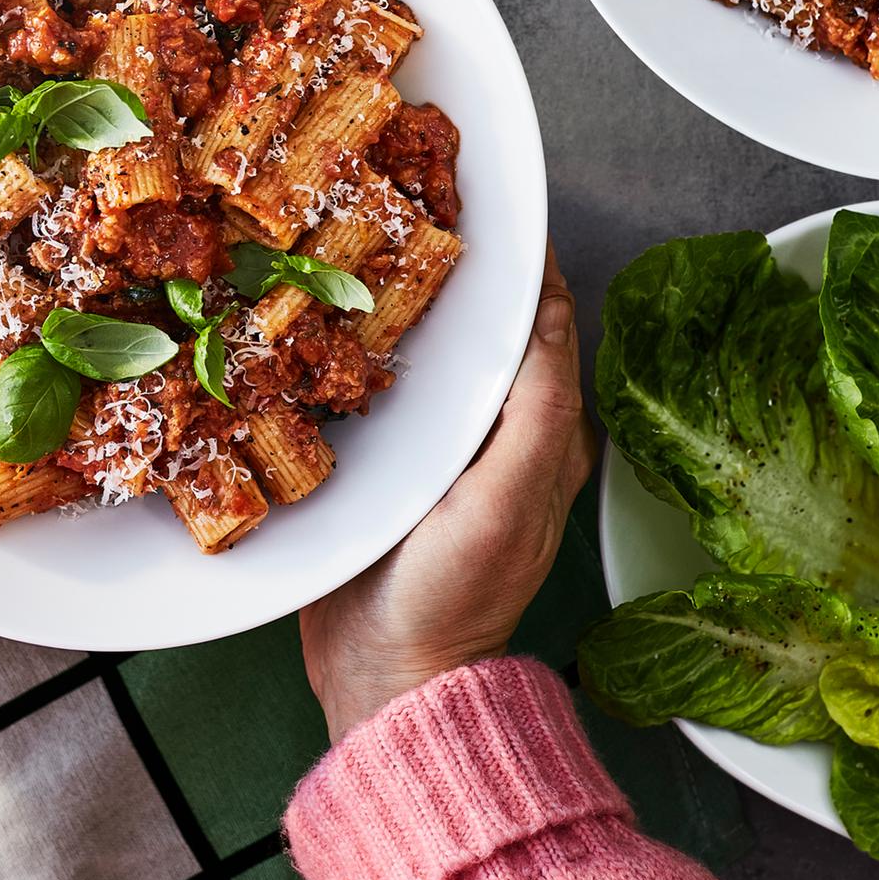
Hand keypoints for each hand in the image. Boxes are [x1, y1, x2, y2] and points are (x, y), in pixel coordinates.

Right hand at [300, 242, 596, 741]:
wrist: (384, 673)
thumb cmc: (455, 595)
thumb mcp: (509, 502)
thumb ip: (537, 412)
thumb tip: (546, 312)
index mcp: (544, 433)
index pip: (544, 323)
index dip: (525, 261)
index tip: (489, 205)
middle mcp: (495, 431)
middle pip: (483, 328)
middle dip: (459, 269)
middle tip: (413, 209)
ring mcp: (438, 447)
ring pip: (431, 352)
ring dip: (406, 301)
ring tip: (368, 243)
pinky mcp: (386, 463)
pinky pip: (384, 388)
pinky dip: (367, 347)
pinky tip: (332, 320)